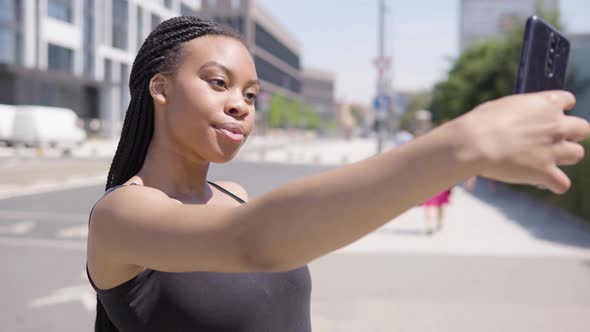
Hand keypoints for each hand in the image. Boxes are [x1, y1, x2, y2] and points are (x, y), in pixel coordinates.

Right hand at [459, 90, 589, 193]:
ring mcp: (554, 150)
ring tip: (545, 160)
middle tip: (550, 140)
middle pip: (583, 128)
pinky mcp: (545, 173)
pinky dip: (554, 184)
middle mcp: (557, 125)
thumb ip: (522, 111)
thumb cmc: (482, 121)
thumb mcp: (504, 106)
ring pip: (578, 154)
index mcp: (547, 103)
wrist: (475, 143)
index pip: (568, 100)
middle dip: (569, 134)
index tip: (547, 116)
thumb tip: (519, 119)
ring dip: (564, 157)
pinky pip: (562, 184)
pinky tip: (543, 182)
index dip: (557, 109)